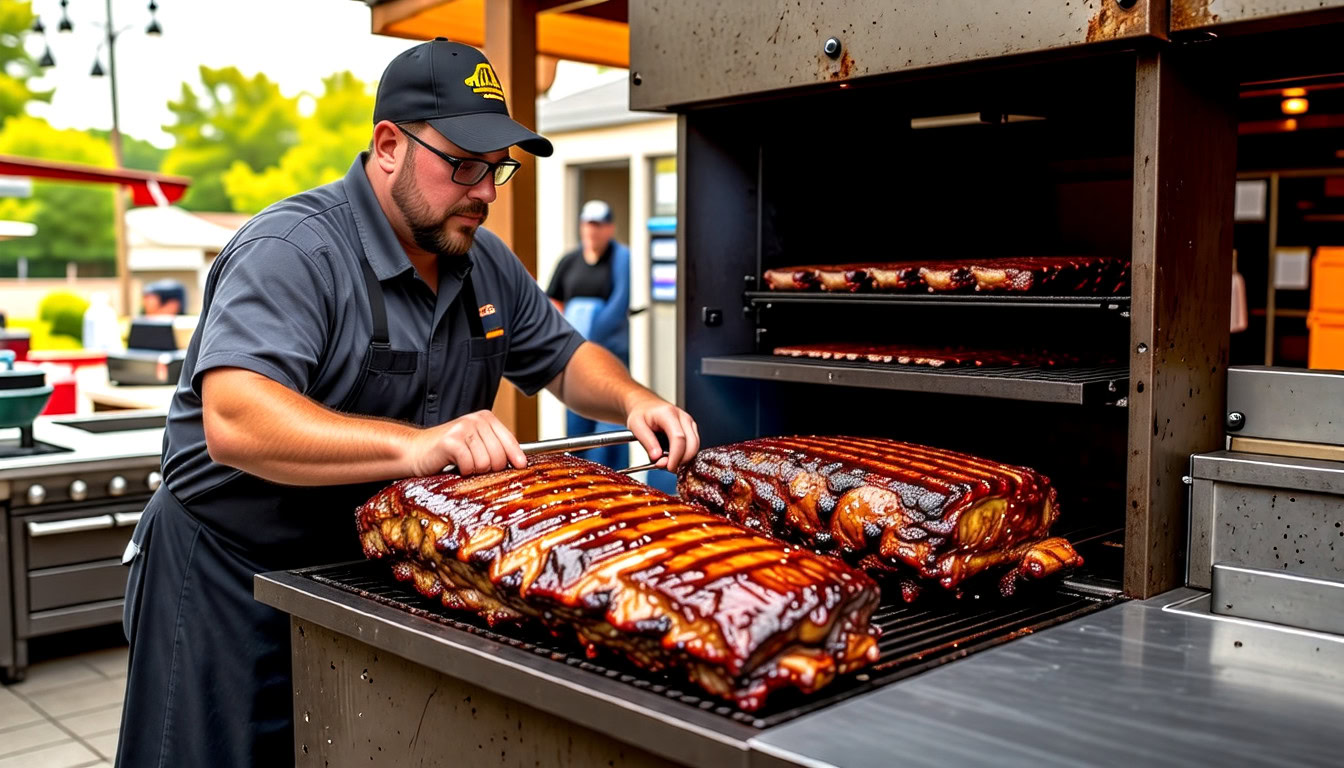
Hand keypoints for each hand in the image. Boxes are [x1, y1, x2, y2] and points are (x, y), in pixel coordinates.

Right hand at [407, 410, 526, 476]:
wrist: (415, 451)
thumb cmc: (447, 451)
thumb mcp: (476, 444)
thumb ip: (496, 448)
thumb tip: (520, 463)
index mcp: (486, 418)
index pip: (510, 441)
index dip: (516, 457)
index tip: (521, 466)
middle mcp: (476, 420)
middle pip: (500, 456)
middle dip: (490, 468)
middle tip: (476, 466)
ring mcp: (463, 428)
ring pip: (486, 463)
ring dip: (474, 470)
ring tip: (464, 464)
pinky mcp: (452, 441)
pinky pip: (470, 466)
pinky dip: (463, 471)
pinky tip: (455, 465)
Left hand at [625, 394, 699, 471]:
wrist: (645, 405)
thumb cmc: (641, 413)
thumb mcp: (636, 426)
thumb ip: (647, 442)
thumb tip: (657, 458)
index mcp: (668, 414)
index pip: (678, 438)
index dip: (676, 456)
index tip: (668, 467)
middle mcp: (682, 417)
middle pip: (692, 444)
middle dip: (682, 460)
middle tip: (667, 467)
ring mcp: (689, 422)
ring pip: (695, 446)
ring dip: (684, 459)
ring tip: (668, 462)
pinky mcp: (691, 428)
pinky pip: (693, 445)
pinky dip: (685, 455)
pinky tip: (673, 457)